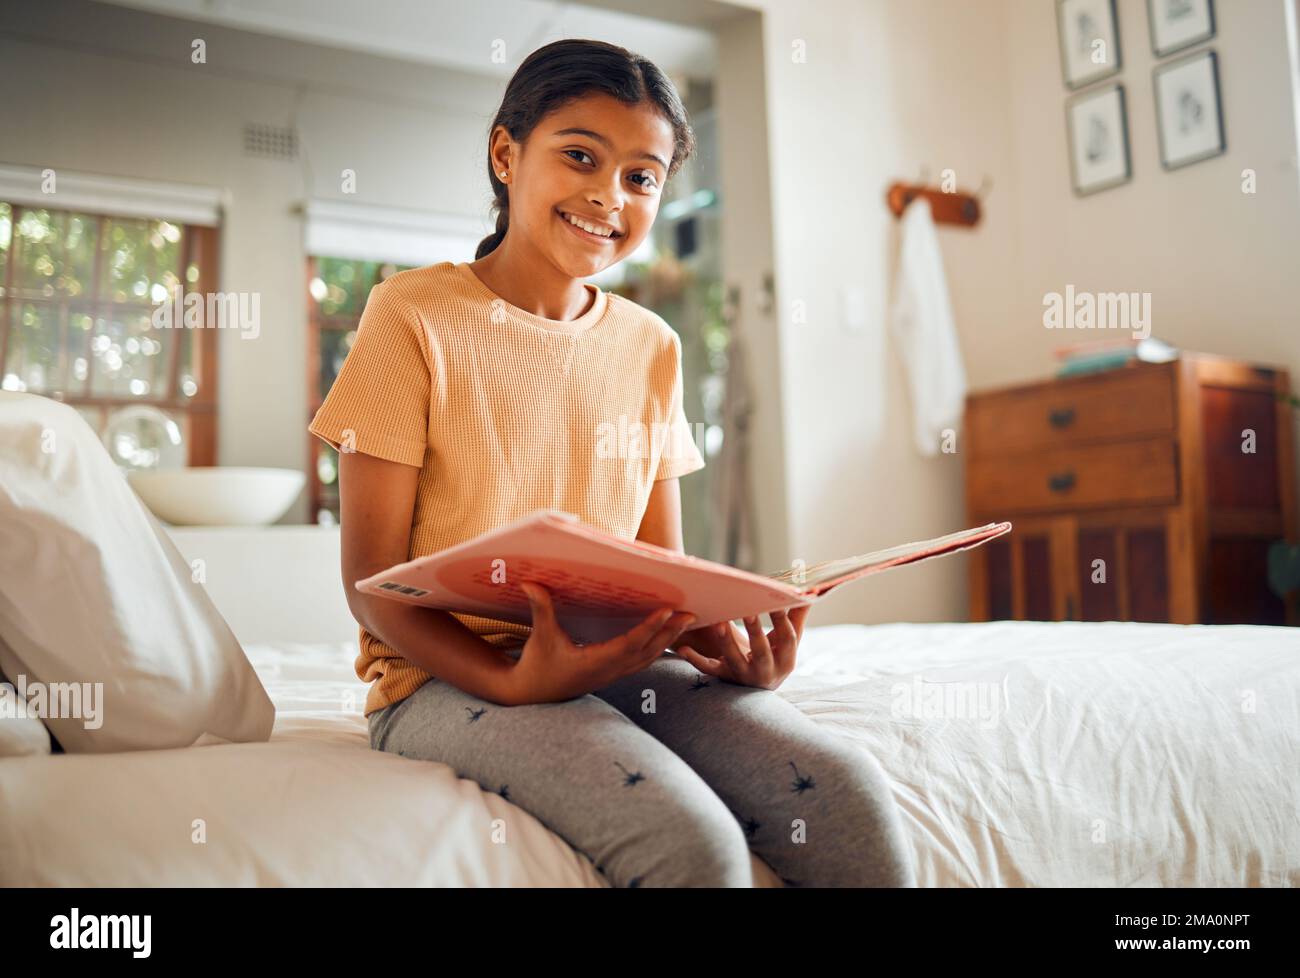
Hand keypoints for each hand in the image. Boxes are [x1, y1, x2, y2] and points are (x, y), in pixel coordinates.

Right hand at [505, 581, 695, 704]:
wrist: (532, 692)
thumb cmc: (537, 664)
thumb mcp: (540, 636)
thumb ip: (541, 609)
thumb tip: (529, 583)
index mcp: (595, 663)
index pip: (629, 644)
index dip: (650, 628)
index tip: (667, 611)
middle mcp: (609, 671)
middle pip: (648, 651)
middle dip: (670, 632)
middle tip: (692, 614)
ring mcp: (613, 674)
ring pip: (648, 658)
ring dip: (668, 640)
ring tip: (686, 621)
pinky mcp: (612, 674)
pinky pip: (642, 660)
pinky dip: (657, 647)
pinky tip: (667, 634)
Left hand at [671, 606, 810, 690]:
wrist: (759, 689)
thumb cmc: (776, 656)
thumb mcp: (789, 641)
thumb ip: (798, 616)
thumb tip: (811, 591)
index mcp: (786, 661)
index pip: (787, 639)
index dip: (782, 620)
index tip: (776, 601)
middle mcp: (766, 672)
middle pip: (761, 651)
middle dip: (755, 632)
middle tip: (748, 611)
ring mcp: (743, 676)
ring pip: (733, 660)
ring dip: (725, 642)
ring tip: (719, 623)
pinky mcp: (724, 678)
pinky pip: (708, 670)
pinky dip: (694, 660)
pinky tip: (682, 649)